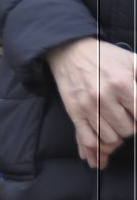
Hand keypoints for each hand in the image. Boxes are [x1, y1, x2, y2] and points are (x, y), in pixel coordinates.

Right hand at [46, 37, 136, 169]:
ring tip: (114, 127)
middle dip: (130, 127)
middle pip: (128, 130)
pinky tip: (101, 149)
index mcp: (122, 84)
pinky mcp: (74, 111)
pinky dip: (96, 148)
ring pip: (110, 138)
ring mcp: (87, 105)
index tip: (134, 116)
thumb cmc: (104, 56)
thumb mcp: (131, 61)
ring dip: (115, 136)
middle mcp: (104, 96)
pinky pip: (88, 139)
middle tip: (126, 118)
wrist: (68, 50)